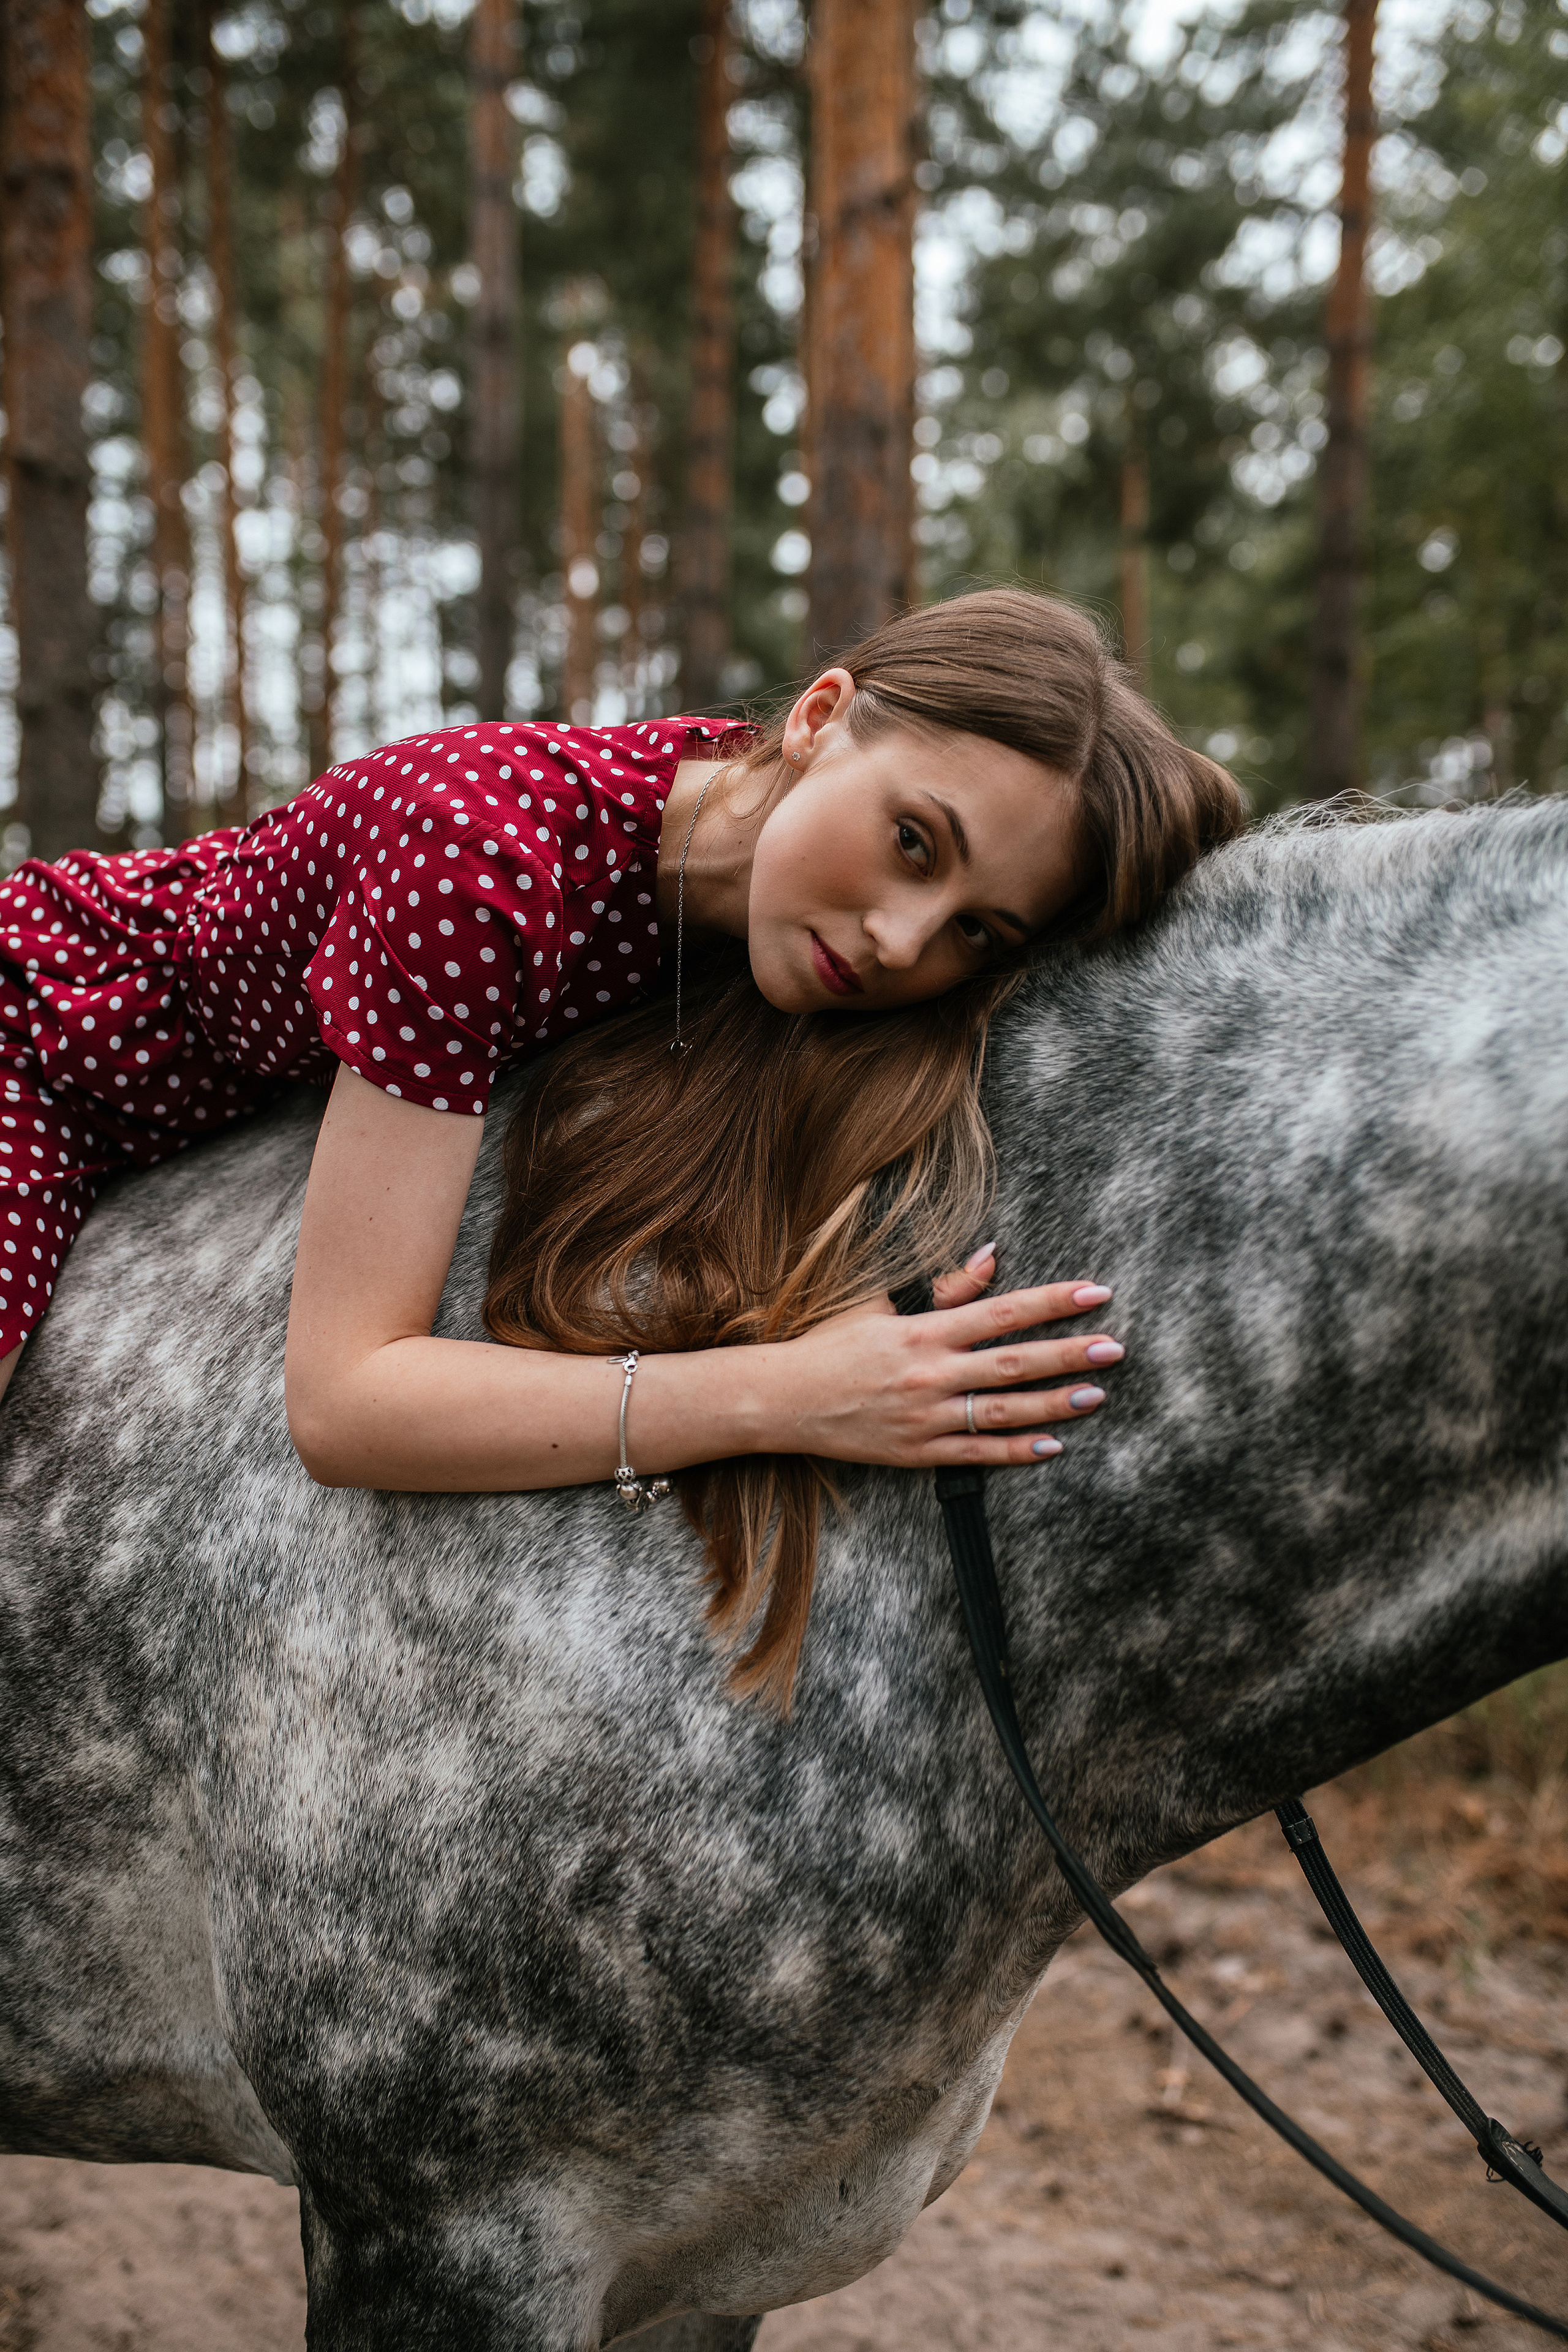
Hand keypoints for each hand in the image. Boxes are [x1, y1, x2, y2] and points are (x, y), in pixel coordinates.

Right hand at [764, 1243, 1122, 1468]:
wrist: (782, 1399)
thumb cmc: (832, 1343)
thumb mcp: (883, 1305)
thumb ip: (944, 1286)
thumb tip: (994, 1257)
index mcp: (923, 1331)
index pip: (1001, 1311)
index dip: (1052, 1301)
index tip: (1096, 1293)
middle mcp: (929, 1374)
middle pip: (1012, 1362)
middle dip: (1068, 1354)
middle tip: (1115, 1347)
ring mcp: (925, 1418)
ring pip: (1002, 1412)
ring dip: (1054, 1404)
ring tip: (1097, 1395)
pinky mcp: (917, 1453)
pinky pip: (976, 1455)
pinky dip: (1015, 1452)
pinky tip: (1053, 1446)